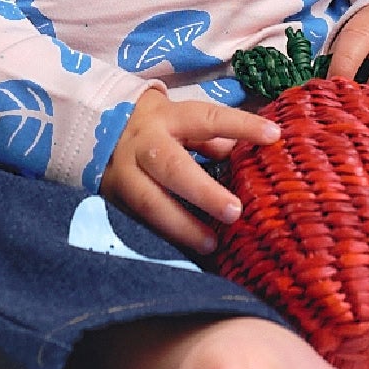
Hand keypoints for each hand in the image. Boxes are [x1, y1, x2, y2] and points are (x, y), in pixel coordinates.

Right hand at [101, 86, 280, 255]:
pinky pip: (140, 220)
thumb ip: (210, 138)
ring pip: (150, 202)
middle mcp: (144, 144)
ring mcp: (124, 173)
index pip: (208, 119)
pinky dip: (165, 236)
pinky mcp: (113, 198)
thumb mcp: (181, 119)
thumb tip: (240, 153)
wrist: (94, 128)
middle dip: (203, 192)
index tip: (273, 135)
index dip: (240, 125)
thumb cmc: (155, 125)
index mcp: (168, 118)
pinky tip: (187, 251)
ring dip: (181, 226)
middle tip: (234, 211)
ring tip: (211, 243)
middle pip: (172, 167)